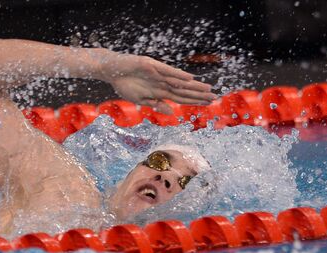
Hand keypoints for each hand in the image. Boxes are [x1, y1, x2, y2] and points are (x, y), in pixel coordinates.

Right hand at [99, 53, 216, 113]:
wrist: (112, 71)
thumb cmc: (125, 85)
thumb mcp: (140, 99)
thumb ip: (156, 104)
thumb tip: (171, 112)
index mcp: (160, 92)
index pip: (181, 98)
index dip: (194, 101)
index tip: (207, 104)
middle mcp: (162, 83)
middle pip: (184, 90)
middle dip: (198, 94)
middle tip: (214, 97)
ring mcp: (158, 74)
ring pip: (179, 81)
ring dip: (193, 85)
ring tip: (207, 89)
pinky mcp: (151, 66)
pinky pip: (167, 72)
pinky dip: (177, 75)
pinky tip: (189, 78)